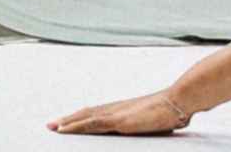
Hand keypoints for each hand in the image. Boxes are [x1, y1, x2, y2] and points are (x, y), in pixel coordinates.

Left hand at [48, 90, 191, 134]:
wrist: (178, 101)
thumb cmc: (171, 112)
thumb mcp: (155, 122)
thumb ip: (149, 125)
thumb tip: (157, 127)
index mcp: (122, 110)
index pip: (96, 114)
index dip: (81, 118)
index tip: (68, 122)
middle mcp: (115, 109)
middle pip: (86, 114)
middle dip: (69, 120)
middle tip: (51, 125)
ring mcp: (116, 114)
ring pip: (85, 118)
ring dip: (67, 123)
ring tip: (53, 127)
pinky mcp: (118, 120)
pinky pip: (91, 123)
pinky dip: (76, 126)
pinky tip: (64, 129)